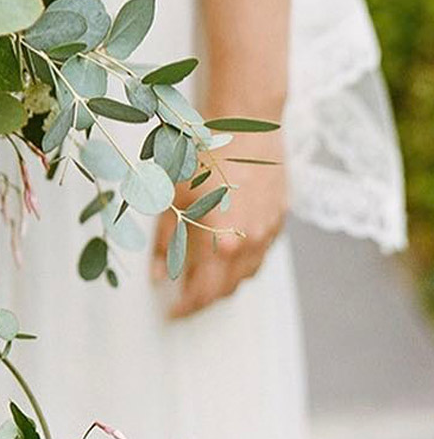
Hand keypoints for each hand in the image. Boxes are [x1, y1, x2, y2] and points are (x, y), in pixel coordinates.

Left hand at [151, 130, 287, 318]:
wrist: (248, 125)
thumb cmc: (205, 156)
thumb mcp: (174, 197)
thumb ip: (167, 240)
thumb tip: (158, 275)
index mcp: (222, 242)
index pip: (204, 292)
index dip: (186, 308)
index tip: (171, 313)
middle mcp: (250, 244)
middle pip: (227, 290)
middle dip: (204, 301)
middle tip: (183, 303)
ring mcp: (269, 233)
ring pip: (247, 275)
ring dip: (224, 285)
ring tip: (202, 283)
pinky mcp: (279, 220)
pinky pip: (261, 255)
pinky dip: (242, 264)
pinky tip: (226, 258)